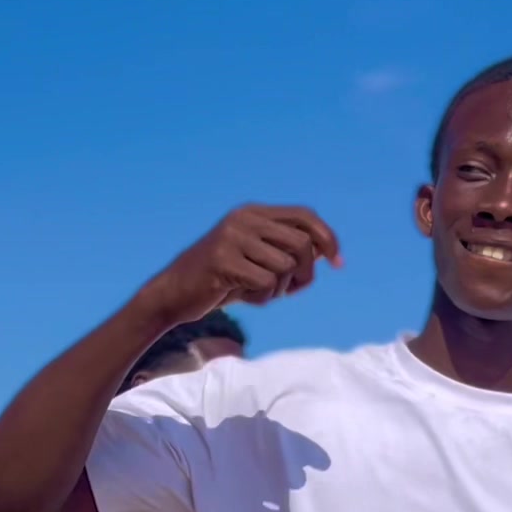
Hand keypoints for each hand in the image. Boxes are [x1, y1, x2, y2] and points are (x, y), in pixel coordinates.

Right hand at [151, 205, 340, 322]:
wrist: (174, 294)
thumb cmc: (221, 281)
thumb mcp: (257, 261)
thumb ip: (286, 253)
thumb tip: (324, 254)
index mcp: (253, 213)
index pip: (304, 216)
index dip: (327, 238)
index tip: (338, 263)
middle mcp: (244, 219)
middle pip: (301, 244)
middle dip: (306, 273)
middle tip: (292, 290)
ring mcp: (232, 237)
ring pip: (285, 267)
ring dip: (279, 290)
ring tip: (257, 293)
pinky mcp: (223, 260)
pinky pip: (266, 284)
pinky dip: (263, 299)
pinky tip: (244, 298)